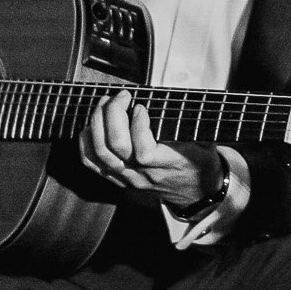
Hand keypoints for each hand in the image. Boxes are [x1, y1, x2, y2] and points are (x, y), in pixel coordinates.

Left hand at [78, 90, 222, 213]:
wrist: (195, 193)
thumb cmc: (200, 163)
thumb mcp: (204, 142)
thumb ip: (188, 124)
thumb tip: (171, 99)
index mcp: (170, 164)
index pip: (143, 152)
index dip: (138, 126)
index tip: (140, 106)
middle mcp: (146, 174)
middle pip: (116, 148)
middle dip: (113, 115)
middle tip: (121, 96)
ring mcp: (130, 179)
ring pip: (101, 154)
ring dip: (98, 123)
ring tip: (105, 104)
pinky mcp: (119, 180)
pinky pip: (93, 164)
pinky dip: (86, 142)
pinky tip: (91, 126)